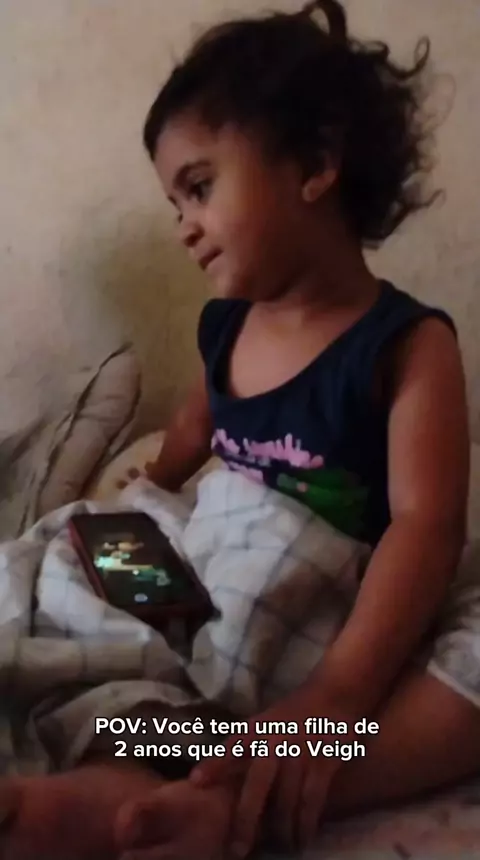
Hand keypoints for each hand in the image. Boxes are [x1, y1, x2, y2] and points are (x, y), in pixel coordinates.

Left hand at [190, 686, 345, 856]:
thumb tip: (208, 779)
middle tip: (237, 850)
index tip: (195, 784)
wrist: (331, 695)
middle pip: (256, 785)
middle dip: (246, 820)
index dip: (213, 765)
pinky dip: (307, 824)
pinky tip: (303, 838)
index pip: (231, 748)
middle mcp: (275, 741)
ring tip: (278, 849)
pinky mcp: (323, 761)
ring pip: (286, 801)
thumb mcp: (262, 724)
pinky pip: (312, 800)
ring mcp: (299, 752)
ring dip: (281, 831)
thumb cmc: (290, 716)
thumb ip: (243, 749)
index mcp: (256, 730)